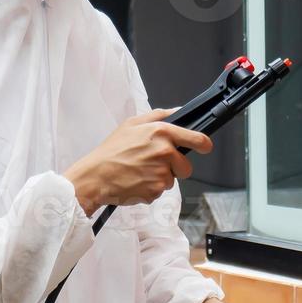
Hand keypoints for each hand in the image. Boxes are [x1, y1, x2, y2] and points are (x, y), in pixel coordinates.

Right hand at [62, 108, 211, 212]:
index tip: (205, 147)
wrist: (96, 176)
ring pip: (172, 179)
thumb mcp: (132, 124)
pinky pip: (160, 191)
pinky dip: (150, 188)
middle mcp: (165, 152)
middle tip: (153, 164)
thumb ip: (158, 115)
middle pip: (186, 166)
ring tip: (139, 172)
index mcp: (161, 133)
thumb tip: (178, 112)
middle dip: (175, 167)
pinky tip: (136, 181)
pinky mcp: (156, 190)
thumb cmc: (111, 150)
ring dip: (159, 178)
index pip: (197, 139)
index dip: (204, 144)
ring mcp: (162, 173)